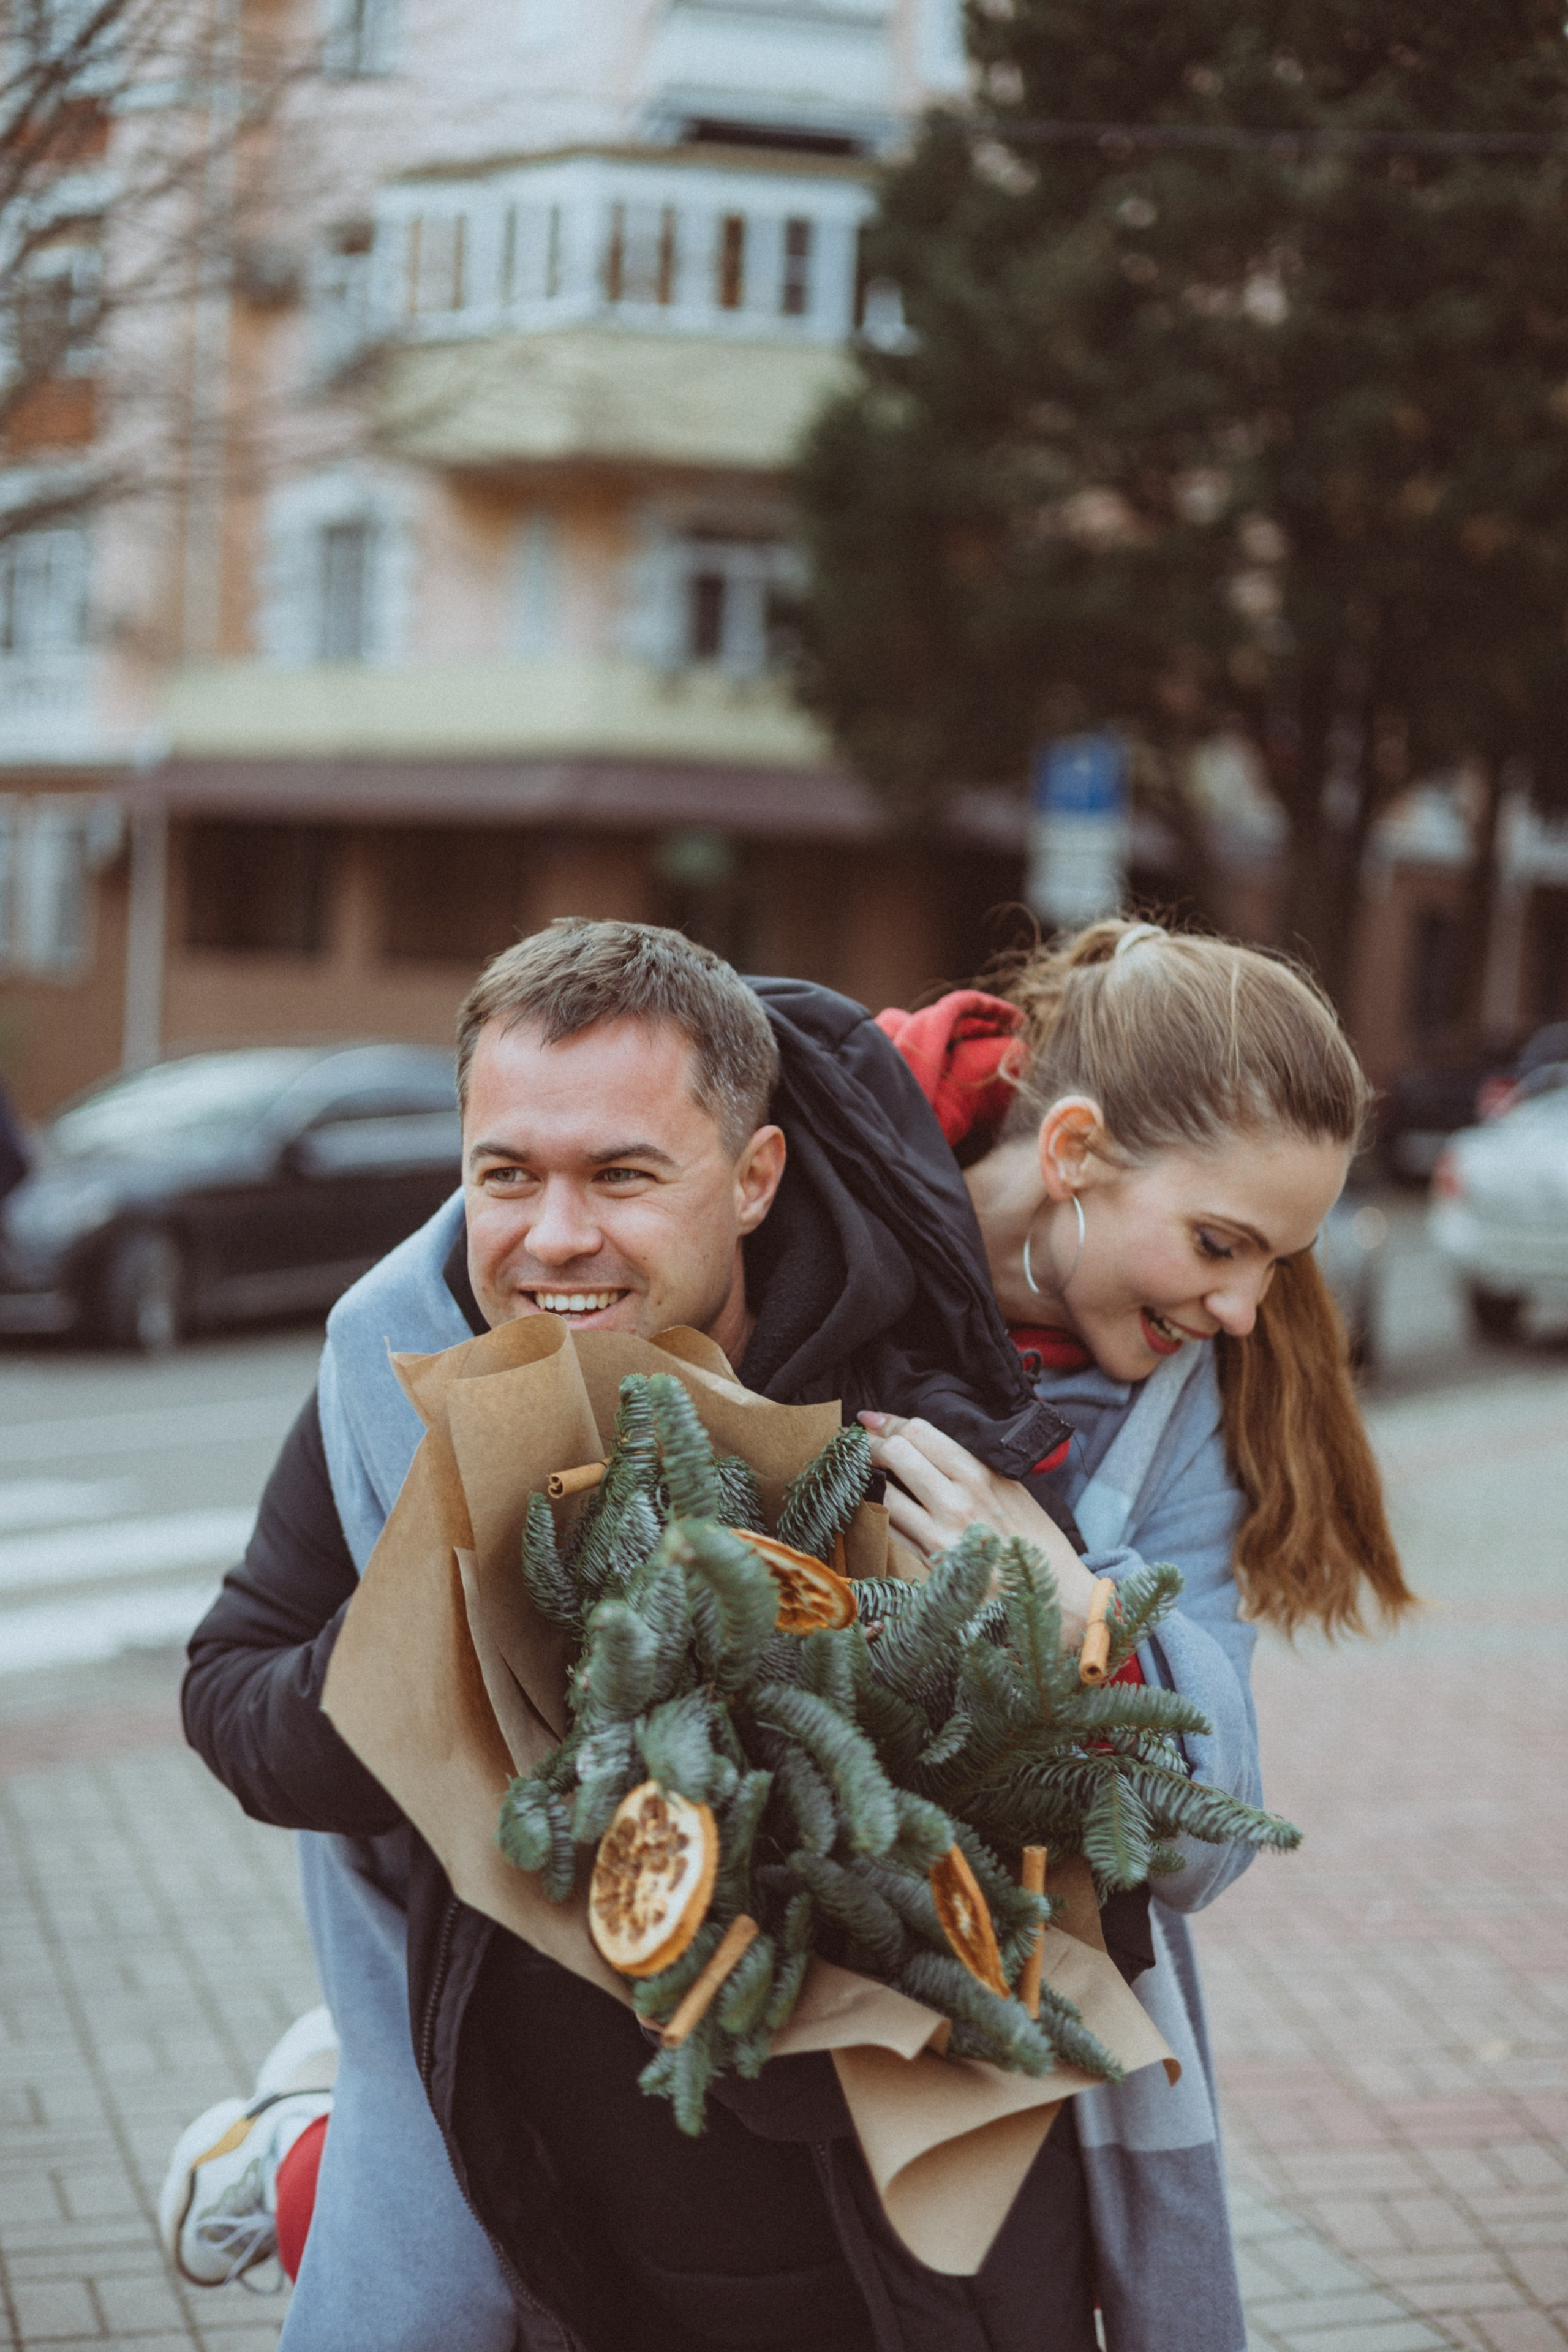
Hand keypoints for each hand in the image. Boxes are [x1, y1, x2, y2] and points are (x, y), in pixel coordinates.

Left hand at [858, 1412, 1100, 1644]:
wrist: (1055, 1599)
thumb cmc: (1036, 1543)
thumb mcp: (1012, 1491)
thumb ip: (971, 1467)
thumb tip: (928, 1447)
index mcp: (980, 1475)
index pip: (920, 1433)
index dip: (887, 1422)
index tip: (870, 1420)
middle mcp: (956, 1501)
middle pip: (895, 1454)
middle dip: (869, 1446)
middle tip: (858, 1447)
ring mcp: (940, 1535)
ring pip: (883, 1493)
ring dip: (867, 1481)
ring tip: (861, 1476)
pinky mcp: (930, 1566)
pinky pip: (891, 1530)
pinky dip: (879, 1514)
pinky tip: (876, 1508)